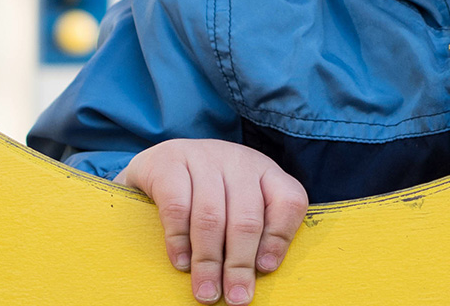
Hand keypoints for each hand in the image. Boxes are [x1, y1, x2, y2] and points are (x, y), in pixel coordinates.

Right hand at [115, 139, 307, 304]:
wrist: (160, 159)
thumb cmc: (207, 194)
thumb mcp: (238, 203)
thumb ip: (254, 232)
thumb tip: (258, 277)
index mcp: (265, 171)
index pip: (289, 200)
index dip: (280, 238)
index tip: (265, 270)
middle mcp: (239, 161)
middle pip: (247, 217)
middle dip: (241, 264)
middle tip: (237, 298)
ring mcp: (204, 158)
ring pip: (212, 216)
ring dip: (209, 261)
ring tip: (206, 293)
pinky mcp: (168, 163)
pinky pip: (177, 206)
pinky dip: (179, 240)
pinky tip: (180, 263)